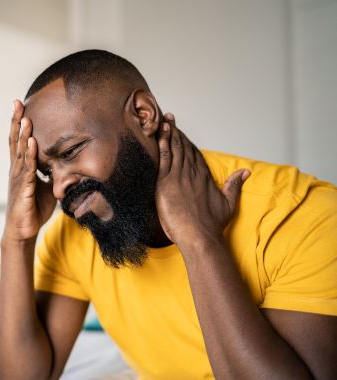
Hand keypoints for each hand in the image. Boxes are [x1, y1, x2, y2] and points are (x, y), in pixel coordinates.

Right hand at [3, 100, 56, 241]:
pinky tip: (32, 142)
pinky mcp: (22, 189)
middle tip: (17, 102)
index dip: (18, 124)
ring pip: (20, 152)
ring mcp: (18, 178)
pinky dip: (30, 154)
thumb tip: (65, 164)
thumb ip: (52, 174)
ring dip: (23, 134)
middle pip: (15, 141)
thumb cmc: (33, 209)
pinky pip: (27, 169)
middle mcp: (16, 170)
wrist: (23, 231)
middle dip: (16, 121)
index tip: (20, 106)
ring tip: (25, 118)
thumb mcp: (47, 187)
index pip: (18, 141)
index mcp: (21, 168)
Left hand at [155, 114, 249, 246]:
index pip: (195, 154)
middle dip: (177, 132)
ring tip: (164, 120)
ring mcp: (179, 176)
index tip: (181, 132)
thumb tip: (246, 172)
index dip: (187, 142)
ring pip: (174, 149)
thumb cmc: (211, 224)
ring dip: (168, 133)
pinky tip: (159, 132)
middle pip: (184, 148)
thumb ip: (234, 185)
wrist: (200, 235)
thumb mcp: (228, 203)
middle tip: (170, 118)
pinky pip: (164, 157)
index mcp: (204, 177)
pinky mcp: (167, 181)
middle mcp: (193, 173)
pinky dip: (162, 143)